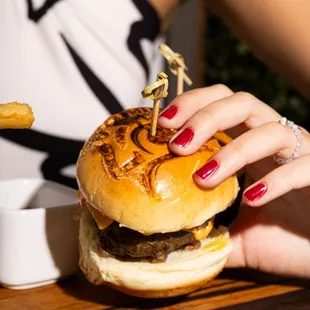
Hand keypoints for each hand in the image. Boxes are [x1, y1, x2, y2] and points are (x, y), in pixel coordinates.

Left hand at [158, 84, 309, 278]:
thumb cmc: (279, 238)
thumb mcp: (233, 234)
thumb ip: (205, 232)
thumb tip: (169, 240)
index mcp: (249, 143)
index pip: (220, 103)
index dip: (192, 104)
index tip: (163, 125)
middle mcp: (274, 141)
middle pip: (242, 103)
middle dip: (206, 117)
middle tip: (178, 145)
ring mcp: (301, 155)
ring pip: (270, 131)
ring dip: (234, 151)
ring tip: (204, 177)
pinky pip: (303, 166)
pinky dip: (276, 180)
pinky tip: (252, 198)